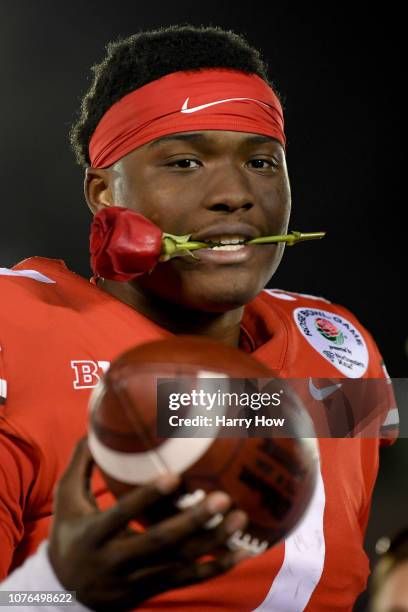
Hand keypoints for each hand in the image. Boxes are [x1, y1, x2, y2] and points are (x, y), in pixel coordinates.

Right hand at [48, 438, 248, 610]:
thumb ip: (80, 465)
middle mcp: (116, 561)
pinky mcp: (154, 588)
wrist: (67, 591)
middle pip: (158, 543)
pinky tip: (243, 553)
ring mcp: (138, 578)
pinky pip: (189, 580)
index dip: (145, 498)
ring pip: (180, 563)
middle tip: (222, 497)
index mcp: (93, 536)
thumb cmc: (69, 533)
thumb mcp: (66, 500)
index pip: (120, 516)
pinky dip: (218, 567)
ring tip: (240, 518)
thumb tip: (94, 428)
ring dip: (213, 542)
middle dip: (192, 521)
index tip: (173, 477)